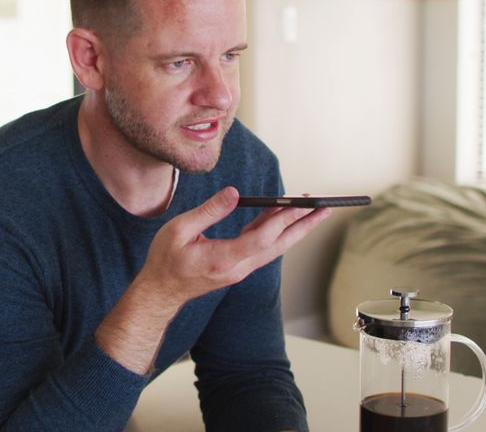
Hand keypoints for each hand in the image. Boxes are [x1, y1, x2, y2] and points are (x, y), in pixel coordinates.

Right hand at [136, 186, 330, 307]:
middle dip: (303, 226)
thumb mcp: (178, 229)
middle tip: (325, 208)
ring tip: (312, 210)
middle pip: (279, 245)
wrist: (160, 292)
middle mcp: (238, 267)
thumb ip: (209, 211)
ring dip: (295, 229)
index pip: (262, 238)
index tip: (301, 204)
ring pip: (275, 248)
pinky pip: (263, 248)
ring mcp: (239, 269)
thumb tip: (234, 194)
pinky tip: (281, 216)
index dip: (282, 220)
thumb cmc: (165, 260)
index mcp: (223, 258)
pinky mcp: (237, 267)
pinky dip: (276, 231)